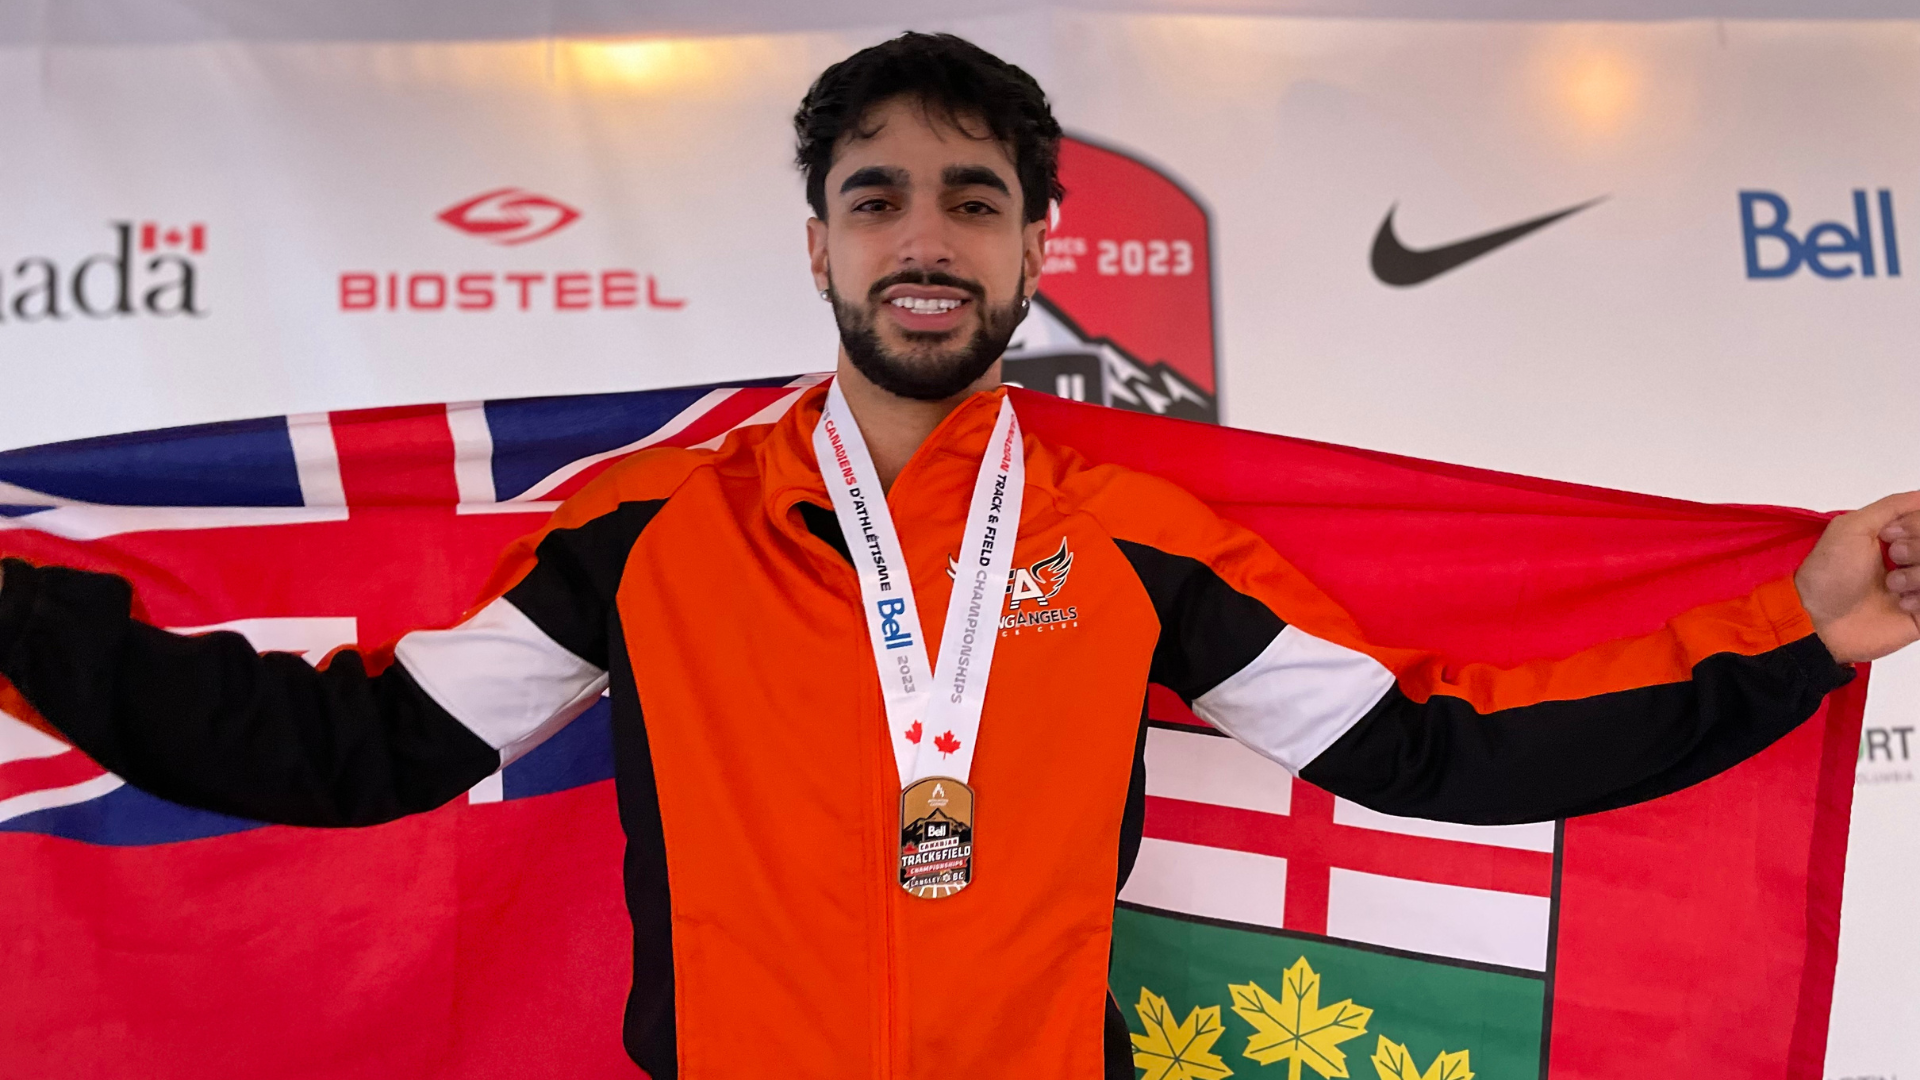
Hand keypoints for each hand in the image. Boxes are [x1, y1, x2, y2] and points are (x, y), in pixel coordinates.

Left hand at [1795, 492, 1919, 662]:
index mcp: (1895, 537)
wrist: (1818, 620)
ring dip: (1918, 576)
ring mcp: (1916, 586)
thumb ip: (1890, 507)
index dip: (1914, 527)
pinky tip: (1902, 603)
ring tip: (1892, 586)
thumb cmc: (1827, 573)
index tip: (1890, 535)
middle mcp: (1909, 559)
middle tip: (1892, 558)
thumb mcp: (1851, 527)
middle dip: (1917, 549)